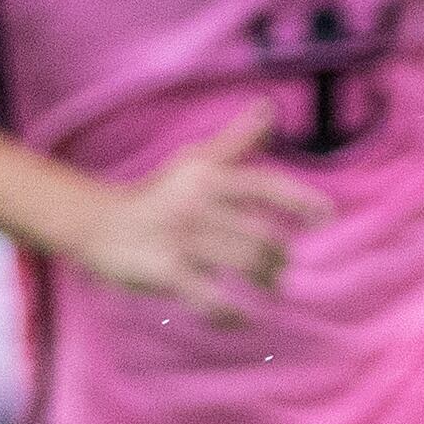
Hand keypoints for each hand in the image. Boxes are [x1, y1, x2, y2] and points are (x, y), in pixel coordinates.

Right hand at [64, 128, 328, 321]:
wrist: (98, 224)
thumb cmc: (155, 194)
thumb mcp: (193, 162)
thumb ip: (235, 140)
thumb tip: (269, 106)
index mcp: (209, 178)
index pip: (266, 185)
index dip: (300, 200)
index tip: (326, 217)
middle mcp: (198, 205)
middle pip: (262, 235)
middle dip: (278, 256)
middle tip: (279, 267)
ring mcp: (181, 240)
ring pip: (243, 263)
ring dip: (264, 281)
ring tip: (270, 287)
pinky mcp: (165, 272)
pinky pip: (210, 297)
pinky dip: (231, 312)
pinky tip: (240, 316)